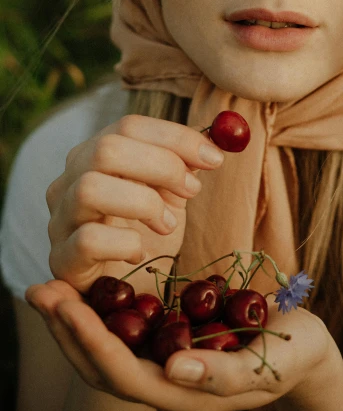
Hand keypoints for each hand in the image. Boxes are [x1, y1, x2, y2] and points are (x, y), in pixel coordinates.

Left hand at [26, 279, 331, 410]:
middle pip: (102, 364)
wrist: (306, 348)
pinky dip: (101, 311)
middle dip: (68, 329)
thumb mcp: (268, 363)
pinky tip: (89, 286)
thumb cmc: (293, 355)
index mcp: (184, 394)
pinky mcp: (171, 341)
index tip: (66, 302)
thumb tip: (173, 370)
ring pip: (108, 348)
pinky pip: (127, 330)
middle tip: (39, 290)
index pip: (122, 371)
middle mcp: (166, 383)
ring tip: (50, 288)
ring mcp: (166, 363)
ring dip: (76, 320)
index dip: (90, 339)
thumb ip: (223, 374)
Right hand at [45, 114, 225, 292]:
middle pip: (106, 149)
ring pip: (89, 189)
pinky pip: (88, 239)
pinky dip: (124, 242)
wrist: (120, 285)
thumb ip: (183, 165)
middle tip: (192, 190)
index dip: (176, 137)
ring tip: (168, 225)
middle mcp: (69, 180)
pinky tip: (140, 252)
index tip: (214, 158)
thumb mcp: (167, 192)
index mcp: (94, 154)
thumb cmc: (143, 230)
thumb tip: (213, 142)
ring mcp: (60, 218)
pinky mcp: (61, 258)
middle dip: (162, 166)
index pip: (129, 126)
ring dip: (142, 203)